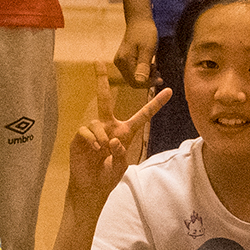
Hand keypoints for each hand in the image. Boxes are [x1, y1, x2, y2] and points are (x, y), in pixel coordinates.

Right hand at [68, 78, 170, 214]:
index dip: (156, 104)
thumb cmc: (108, 175)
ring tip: (104, 149)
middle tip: (98, 61)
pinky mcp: (80, 137)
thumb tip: (113, 140)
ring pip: (97, 121)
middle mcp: (108, 126)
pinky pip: (86, 130)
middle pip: (105, 98)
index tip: (169, 91)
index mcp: (125, 131)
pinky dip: (92, 139)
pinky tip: (96, 148)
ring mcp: (94, 131)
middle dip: (101, 79)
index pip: (143, 115)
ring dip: (102, 135)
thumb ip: (121, 154)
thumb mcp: (120, 167)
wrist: (91, 187)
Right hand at [111, 13, 158, 91]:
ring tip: (155, 67)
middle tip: (159, 73)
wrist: (139, 21)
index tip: (160, 79)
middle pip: (133, 81)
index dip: (148, 83)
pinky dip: (142, 72)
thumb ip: (143, 65)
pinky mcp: (123, 60)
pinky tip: (149, 65)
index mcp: (124, 61)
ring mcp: (120, 62)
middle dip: (147, 80)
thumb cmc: (145, 33)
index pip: (135, 81)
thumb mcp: (148, 49)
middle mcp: (119, 63)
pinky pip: (133, 72)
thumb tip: (140, 81)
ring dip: (146, 77)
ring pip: (133, 78)